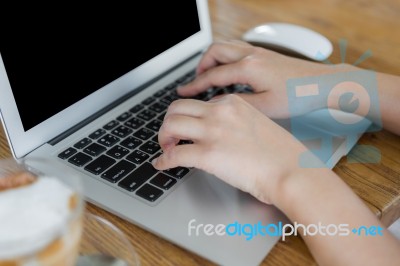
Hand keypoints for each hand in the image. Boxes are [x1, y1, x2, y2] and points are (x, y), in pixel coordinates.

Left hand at [152, 94, 306, 204]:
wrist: (292, 170)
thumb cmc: (281, 154)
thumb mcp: (258, 125)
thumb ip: (235, 123)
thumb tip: (218, 135)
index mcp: (233, 103)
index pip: (198, 103)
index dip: (186, 116)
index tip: (184, 127)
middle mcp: (219, 112)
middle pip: (177, 108)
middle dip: (168, 122)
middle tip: (170, 137)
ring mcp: (212, 132)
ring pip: (170, 125)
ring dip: (162, 138)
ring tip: (166, 149)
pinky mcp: (208, 154)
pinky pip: (173, 154)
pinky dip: (163, 160)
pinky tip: (162, 165)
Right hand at [177, 39, 356, 118]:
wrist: (322, 84)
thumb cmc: (298, 97)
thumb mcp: (265, 108)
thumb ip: (238, 104)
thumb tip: (218, 105)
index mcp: (249, 69)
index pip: (213, 75)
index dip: (195, 85)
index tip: (183, 92)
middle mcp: (251, 55)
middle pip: (215, 51)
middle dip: (201, 66)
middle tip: (195, 82)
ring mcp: (258, 52)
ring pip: (226, 46)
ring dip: (213, 59)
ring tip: (209, 75)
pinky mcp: (265, 54)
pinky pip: (237, 48)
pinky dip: (226, 57)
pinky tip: (230, 71)